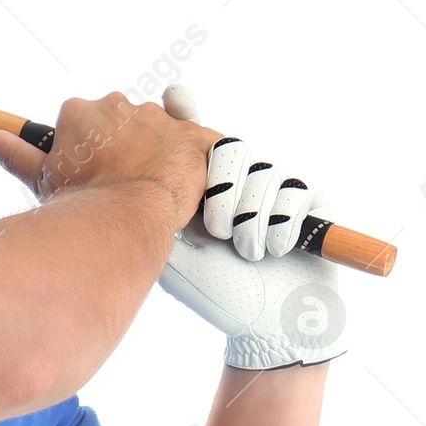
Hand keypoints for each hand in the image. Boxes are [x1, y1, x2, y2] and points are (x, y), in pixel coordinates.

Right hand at [0, 90, 219, 232]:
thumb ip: (12, 152)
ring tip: (152, 187)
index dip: (91, 151)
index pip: (87, 123)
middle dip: (125, 147)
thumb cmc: (81, 200)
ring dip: (159, 152)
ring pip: (160, 130)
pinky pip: (201, 140)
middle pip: (124, 122)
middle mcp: (119, 105)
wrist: (126, 218)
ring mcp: (159, 117)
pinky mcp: (194, 134)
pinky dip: (197, 158)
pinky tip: (189, 179)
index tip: (94, 172)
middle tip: (121, 182)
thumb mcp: (41, 177)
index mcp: (81, 111)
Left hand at [156, 84, 345, 370]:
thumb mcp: (171, 247)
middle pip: (230, 146)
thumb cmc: (211, 291)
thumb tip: (113, 171)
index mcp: (201, 185)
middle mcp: (237, 181)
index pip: (192, 132)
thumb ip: (150, 207)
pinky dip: (279, 224)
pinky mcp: (312, 203)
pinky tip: (267, 250)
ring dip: (250, 214)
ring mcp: (274, 189)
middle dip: (223, 185)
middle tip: (214, 227)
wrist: (265, 326)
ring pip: (263, 169)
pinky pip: (296, 191)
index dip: (184, 112)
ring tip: (239, 248)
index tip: (174, 99)